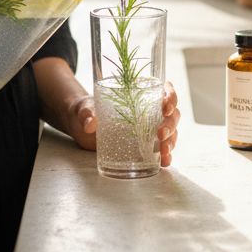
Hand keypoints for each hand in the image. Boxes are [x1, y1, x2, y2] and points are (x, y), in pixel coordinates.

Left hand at [63, 81, 180, 166]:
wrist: (80, 128)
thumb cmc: (86, 111)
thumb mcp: (84, 108)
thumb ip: (87, 113)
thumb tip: (90, 124)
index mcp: (139, 93)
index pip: (163, 90)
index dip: (170, 97)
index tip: (166, 108)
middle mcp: (149, 109)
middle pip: (171, 113)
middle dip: (170, 124)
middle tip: (160, 134)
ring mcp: (149, 128)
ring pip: (171, 131)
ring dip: (171, 140)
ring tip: (164, 151)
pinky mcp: (145, 144)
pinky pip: (161, 148)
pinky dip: (166, 155)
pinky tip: (165, 161)